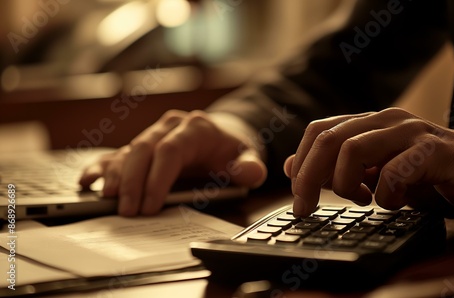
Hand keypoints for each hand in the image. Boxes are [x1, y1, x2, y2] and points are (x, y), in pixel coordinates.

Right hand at [79, 110, 266, 215]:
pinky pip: (118, 152)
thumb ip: (250, 166)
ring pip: (129, 151)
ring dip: (117, 176)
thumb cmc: (230, 152)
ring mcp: (153, 133)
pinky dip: (102, 167)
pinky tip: (90, 180)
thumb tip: (249, 172)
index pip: (170, 150)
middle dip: (133, 181)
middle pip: (144, 149)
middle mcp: (171, 126)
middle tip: (127, 211)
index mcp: (195, 128)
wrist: (220, 136)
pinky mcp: (142, 144)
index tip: (150, 205)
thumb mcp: (246, 157)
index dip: (157, 178)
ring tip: (110, 199)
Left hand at [284, 108, 453, 217]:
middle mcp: (386, 121)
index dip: (301, 162)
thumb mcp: (377, 173)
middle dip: (308, 177)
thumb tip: (293, 167)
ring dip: (346, 184)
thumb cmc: (431, 175)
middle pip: (329, 139)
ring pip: (353, 150)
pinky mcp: (434, 151)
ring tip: (362, 200)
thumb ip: (338, 167)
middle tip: (305, 206)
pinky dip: (385, 195)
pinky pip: (393, 171)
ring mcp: (410, 133)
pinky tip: (394, 202)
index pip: (319, 131)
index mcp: (370, 123)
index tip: (296, 193)